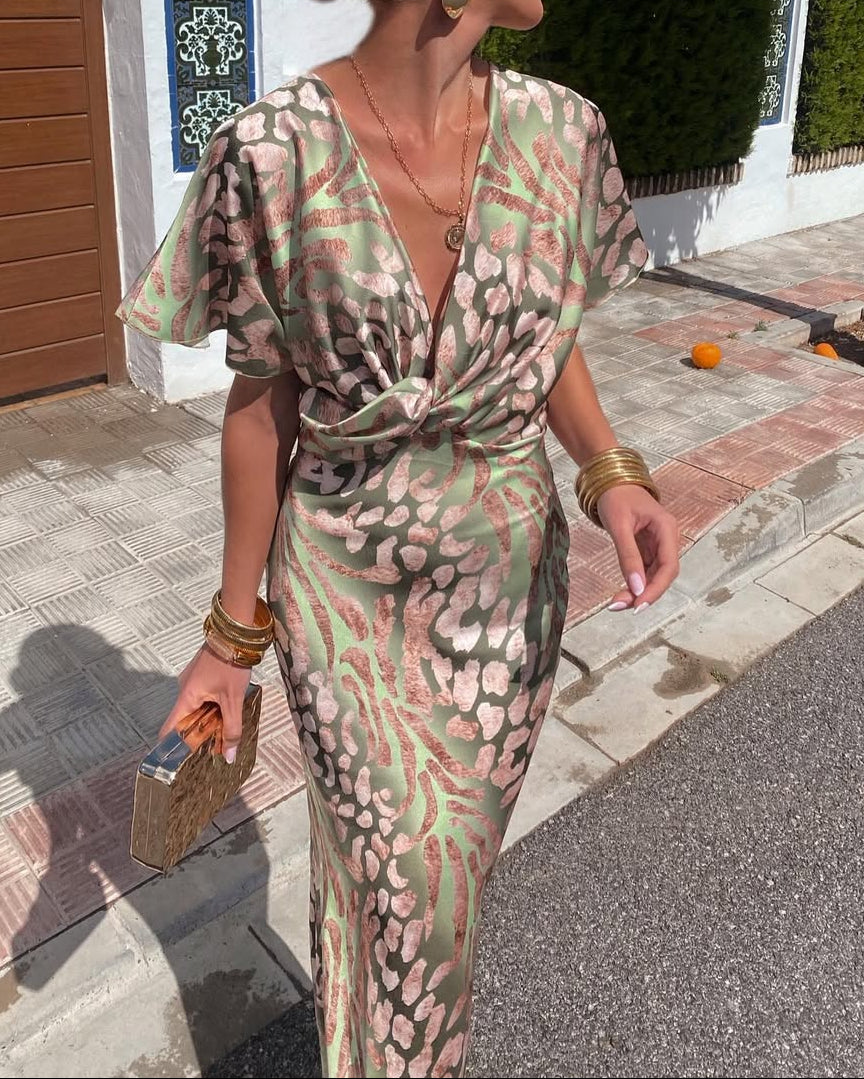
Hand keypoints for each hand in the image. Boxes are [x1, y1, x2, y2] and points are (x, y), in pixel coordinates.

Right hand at [159, 644, 251, 761]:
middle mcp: (184, 690)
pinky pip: (203, 698)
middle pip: (185, 721)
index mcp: (186, 697)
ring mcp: (193, 682)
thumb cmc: (231, 663)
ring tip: (225, 730)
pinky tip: (228, 710)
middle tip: (214, 748)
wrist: (236, 634)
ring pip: (196, 709)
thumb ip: (232, 729)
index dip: (172, 748)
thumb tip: (229, 756)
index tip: (179, 763)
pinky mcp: (202, 676)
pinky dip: (213, 707)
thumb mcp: (234, 700)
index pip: (169, 730)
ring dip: (209, 720)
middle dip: (199, 736)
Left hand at [599, 484, 679, 611]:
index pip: (669, 566)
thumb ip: (628, 556)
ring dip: (638, 592)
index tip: (639, 604)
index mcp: (666, 528)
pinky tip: (622, 594)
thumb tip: (636, 588)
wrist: (610, 483)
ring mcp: (658, 545)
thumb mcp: (619, 526)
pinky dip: (634, 584)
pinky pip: (644, 571)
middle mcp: (666, 539)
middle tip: (619, 606)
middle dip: (645, 593)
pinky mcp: (647, 549)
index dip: (657, 588)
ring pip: (654, 576)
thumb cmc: (615, 497)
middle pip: (663, 575)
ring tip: (616, 604)